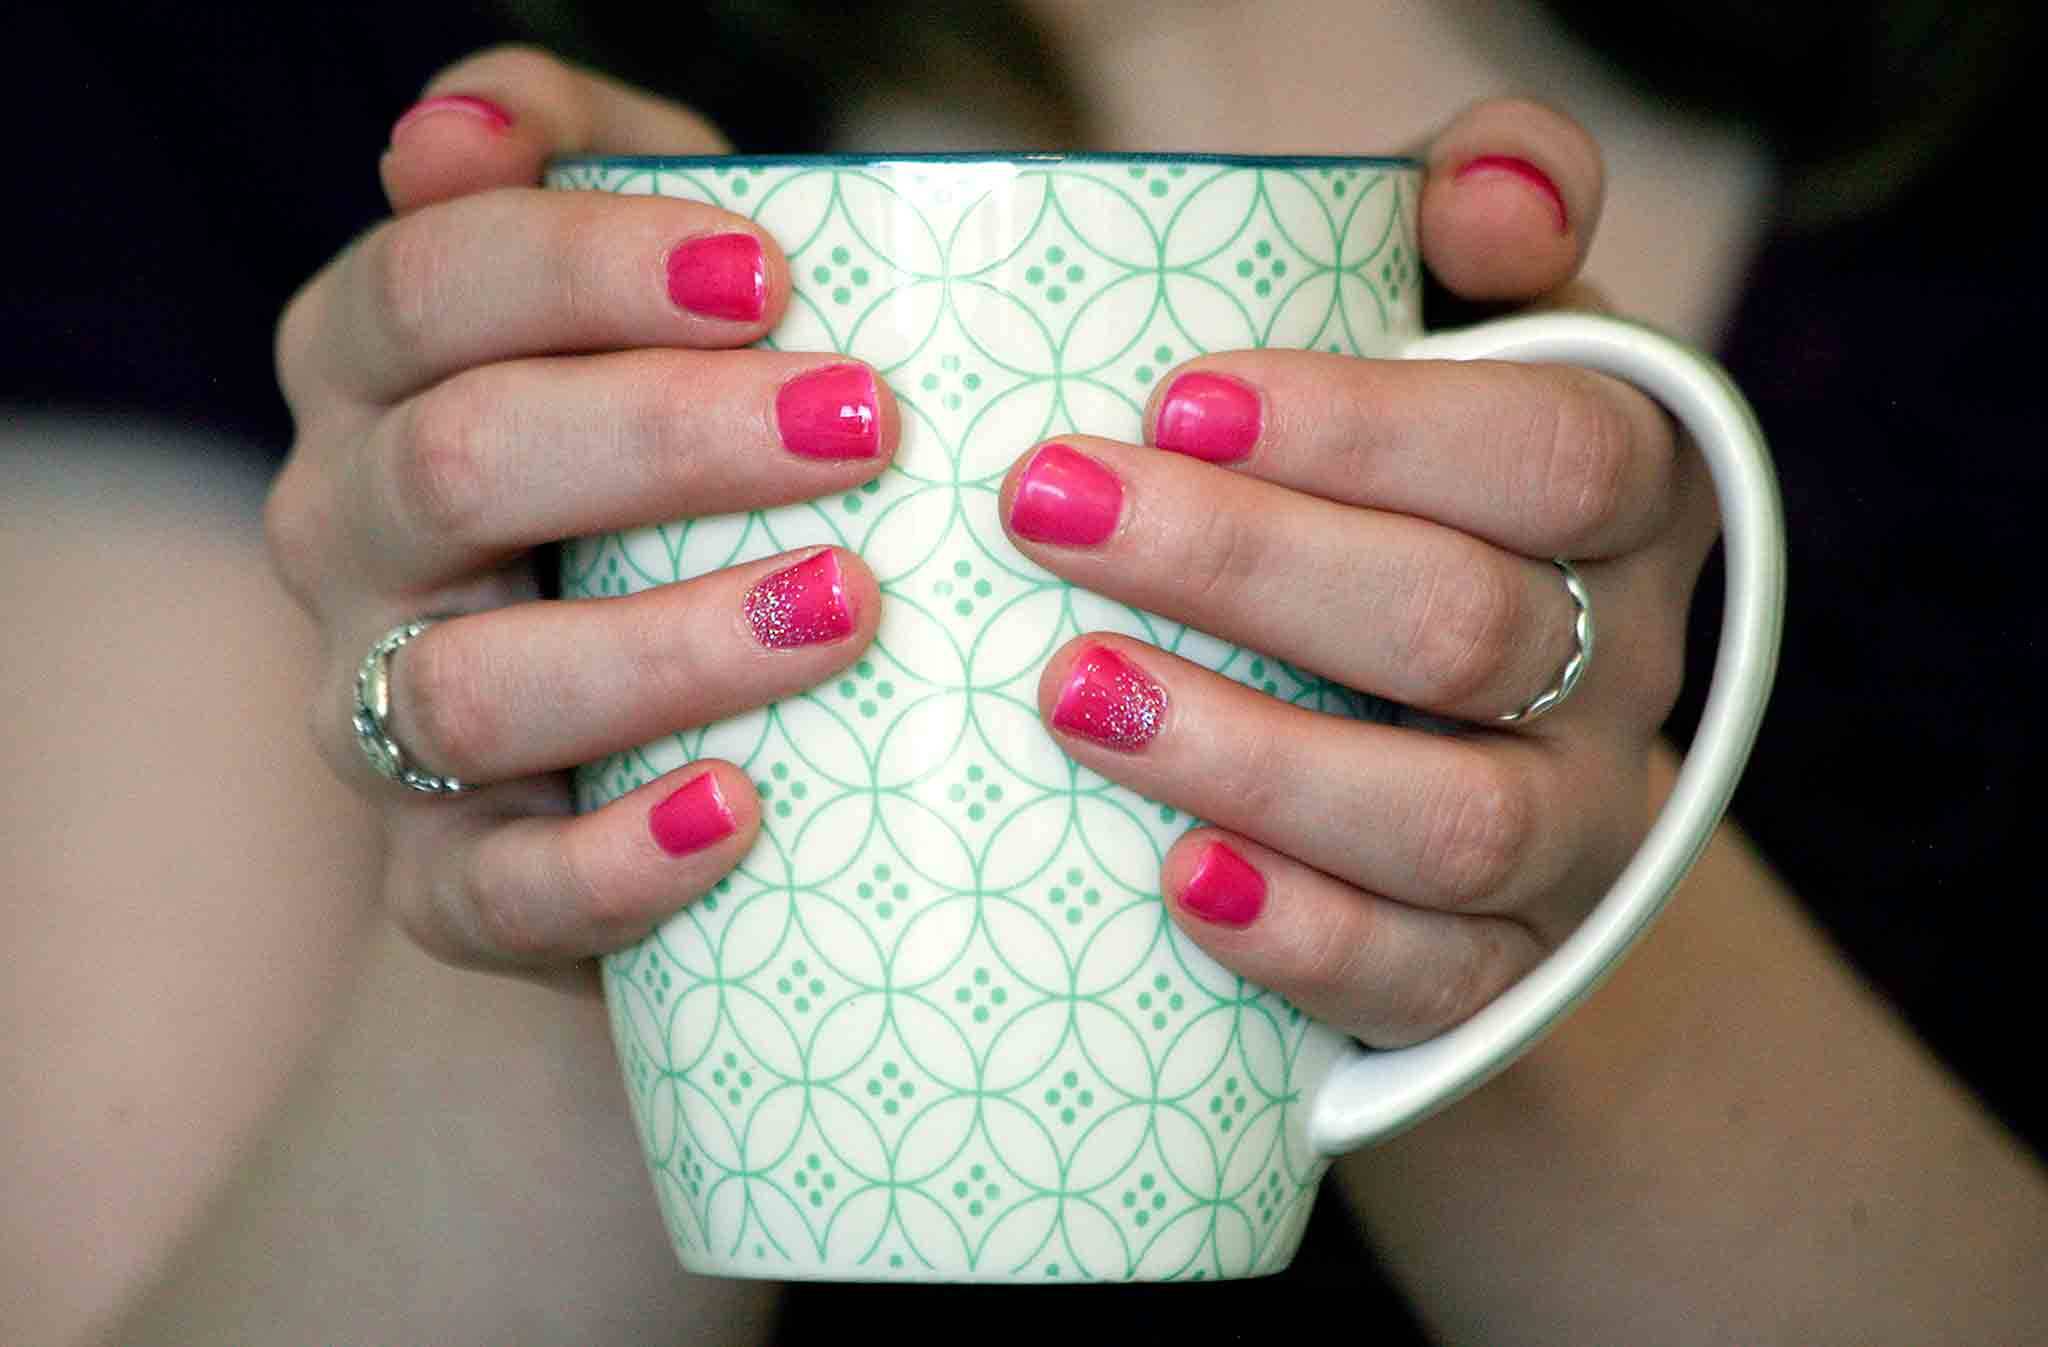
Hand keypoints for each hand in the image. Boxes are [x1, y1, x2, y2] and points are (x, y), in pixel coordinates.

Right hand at [267, 48, 895, 980]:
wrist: (665, 692)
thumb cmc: (679, 448)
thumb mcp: (650, 280)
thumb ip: (578, 162)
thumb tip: (453, 126)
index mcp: (373, 368)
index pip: (435, 285)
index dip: (591, 268)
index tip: (771, 277)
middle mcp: (343, 532)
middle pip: (461, 464)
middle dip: (668, 436)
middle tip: (860, 427)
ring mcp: (379, 713)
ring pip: (476, 684)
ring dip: (669, 644)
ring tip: (848, 606)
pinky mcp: (445, 874)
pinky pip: (496, 888)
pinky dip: (619, 860)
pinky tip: (744, 812)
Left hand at [1003, 100, 1719, 1046]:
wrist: (1465, 727)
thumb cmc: (1416, 486)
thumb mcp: (1467, 335)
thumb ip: (1488, 219)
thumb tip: (1487, 190)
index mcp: (1628, 488)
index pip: (1552, 451)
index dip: (1370, 427)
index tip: (1172, 392)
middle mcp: (1622, 660)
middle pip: (1465, 625)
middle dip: (1243, 563)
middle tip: (1045, 508)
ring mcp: (1574, 828)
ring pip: (1450, 820)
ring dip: (1253, 758)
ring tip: (1070, 693)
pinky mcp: (1507, 964)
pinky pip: (1431, 979)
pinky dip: (1304, 937)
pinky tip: (1175, 883)